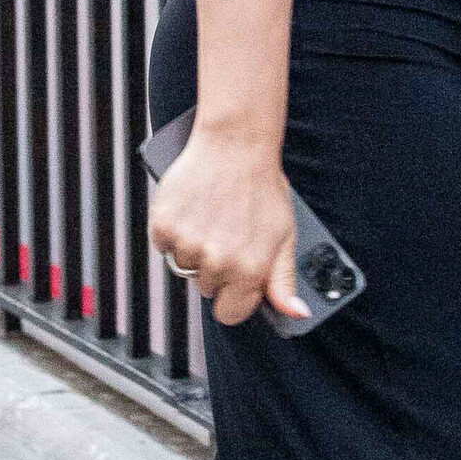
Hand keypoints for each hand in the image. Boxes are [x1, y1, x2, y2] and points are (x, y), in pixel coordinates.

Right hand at [148, 127, 310, 328]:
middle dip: (217, 266)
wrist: (237, 144)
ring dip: (195, 248)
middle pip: (206, 288)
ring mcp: (188, 244)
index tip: (239, 274)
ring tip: (214, 217)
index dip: (235, 295)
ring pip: (184, 267)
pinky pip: (164, 244)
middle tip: (229, 231)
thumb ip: (284, 281)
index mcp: (248, 270)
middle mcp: (217, 262)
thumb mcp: (285, 235)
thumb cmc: (263, 187)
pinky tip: (195, 209)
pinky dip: (175, 230)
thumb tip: (296, 315)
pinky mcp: (164, 226)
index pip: (230, 313)